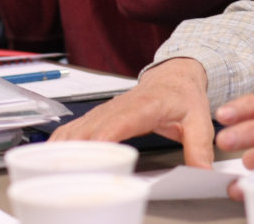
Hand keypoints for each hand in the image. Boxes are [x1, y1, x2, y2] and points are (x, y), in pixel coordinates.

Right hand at [51, 57, 215, 167]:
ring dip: (61, 150)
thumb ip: (199, 147)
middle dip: (75, 154)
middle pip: (89, 130)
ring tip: (50, 174)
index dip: (101, 140)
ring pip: (75, 129)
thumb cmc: (184, 95)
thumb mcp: (198, 120)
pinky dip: (60, 145)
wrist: (175, 74)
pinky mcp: (97, 116)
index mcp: (144, 106)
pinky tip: (51, 162)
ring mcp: (105, 110)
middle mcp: (118, 106)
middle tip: (66, 179)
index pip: (117, 123)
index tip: (90, 159)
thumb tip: (202, 173)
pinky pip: (72, 130)